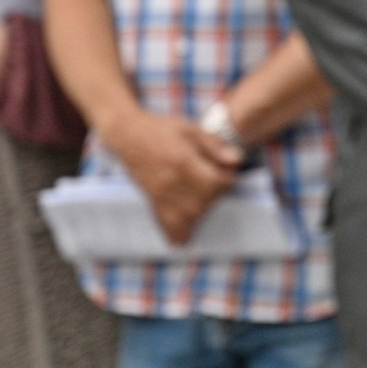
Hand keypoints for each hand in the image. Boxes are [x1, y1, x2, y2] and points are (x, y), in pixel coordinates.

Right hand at [102, 106, 239, 243]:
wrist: (129, 136)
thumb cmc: (162, 129)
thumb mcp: (192, 128)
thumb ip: (215, 146)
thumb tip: (238, 160)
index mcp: (183, 162)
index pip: (215, 183)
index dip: (227, 178)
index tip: (226, 171)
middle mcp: (172, 183)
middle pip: (204, 202)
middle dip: (216, 195)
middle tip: (215, 183)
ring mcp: (161, 194)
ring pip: (188, 217)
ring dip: (201, 213)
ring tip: (203, 200)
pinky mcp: (153, 201)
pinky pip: (166, 223)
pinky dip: (177, 233)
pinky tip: (185, 238)